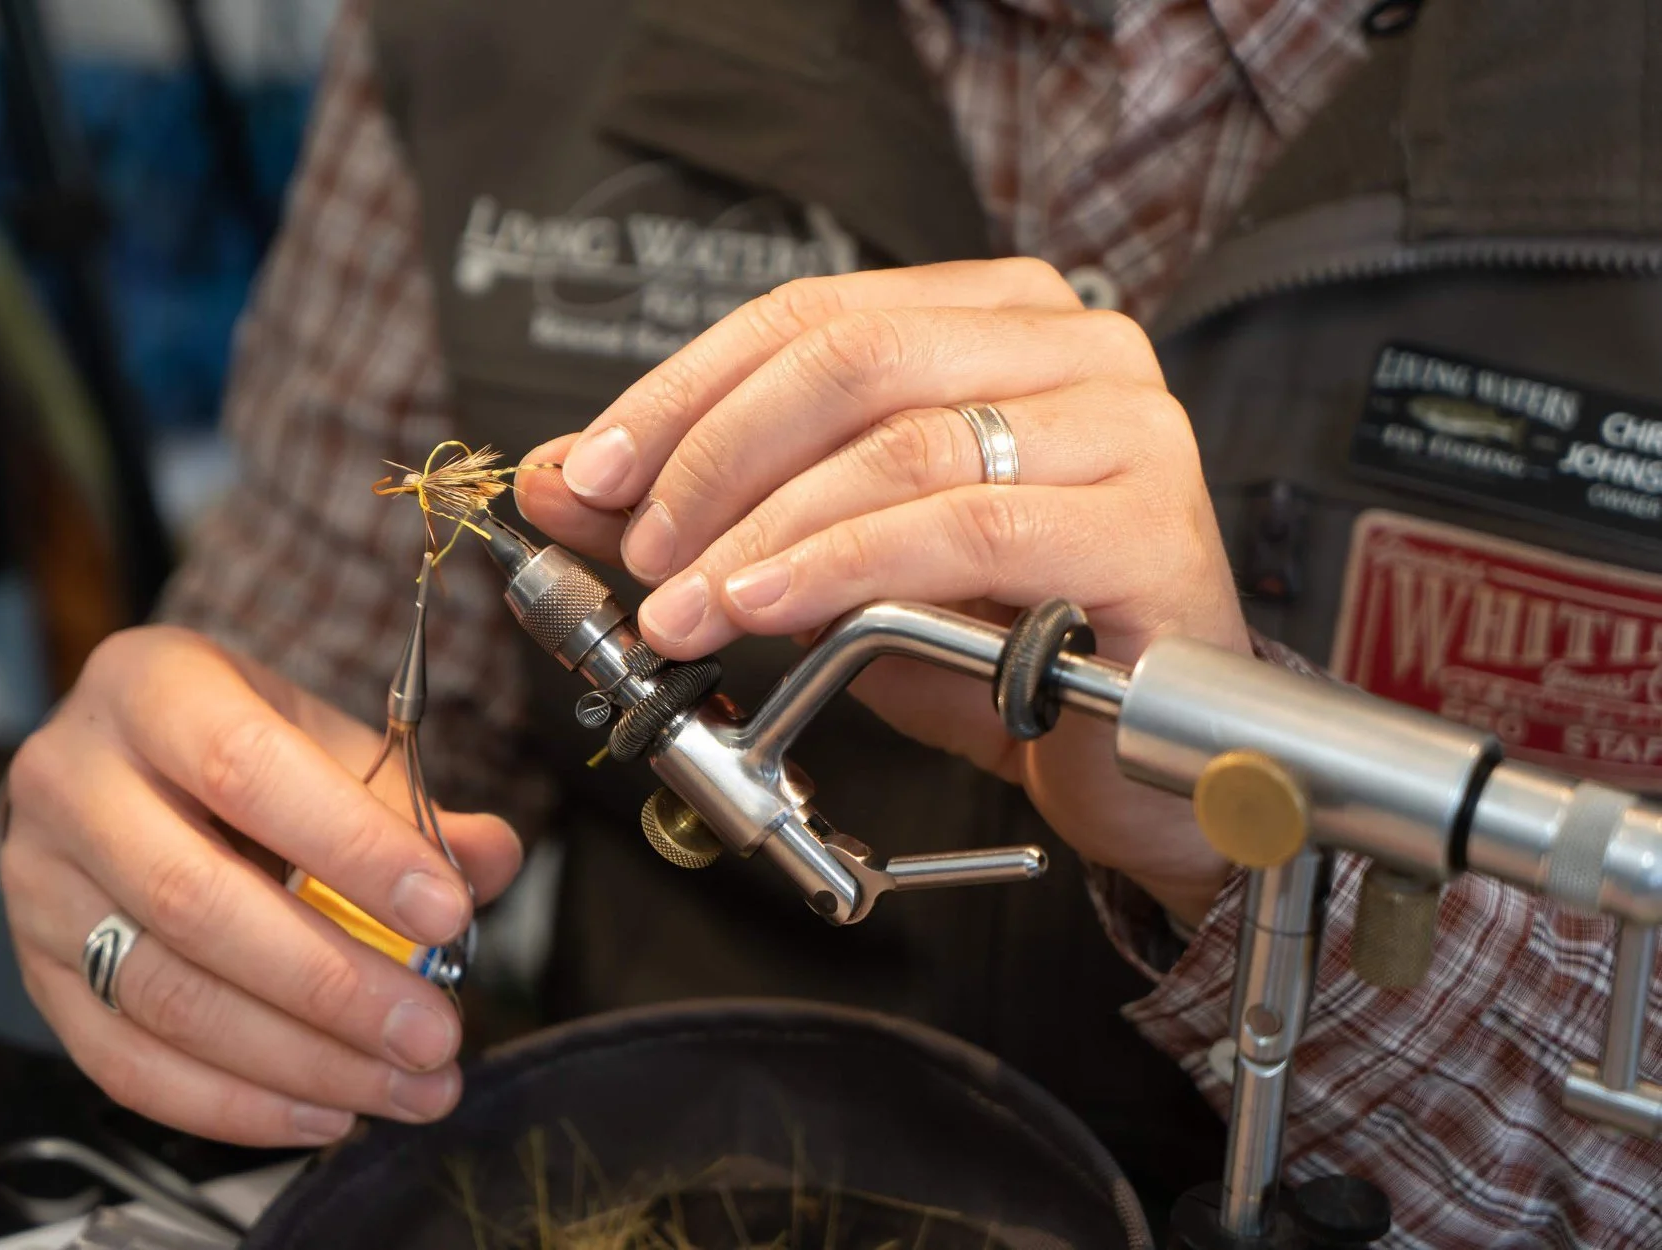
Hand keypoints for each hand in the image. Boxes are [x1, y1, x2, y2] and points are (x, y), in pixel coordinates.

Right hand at [0, 626, 522, 1145]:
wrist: (126, 762)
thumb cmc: (241, 748)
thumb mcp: (326, 740)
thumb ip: (410, 803)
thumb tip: (489, 861)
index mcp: (151, 688)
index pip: (247, 770)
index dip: (353, 849)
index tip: (446, 914)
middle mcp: (73, 780)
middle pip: (196, 901)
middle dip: (333, 984)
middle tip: (433, 1032)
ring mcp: (38, 884)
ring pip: (164, 996)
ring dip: (300, 1061)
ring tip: (405, 1085)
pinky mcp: (35, 975)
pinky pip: (126, 1063)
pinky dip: (235, 1103)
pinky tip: (325, 1108)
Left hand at [516, 259, 1248, 926]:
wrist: (1134, 758)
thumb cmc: (991, 647)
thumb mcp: (825, 564)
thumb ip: (707, 511)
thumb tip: (562, 481)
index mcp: (997, 319)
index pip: (812, 314)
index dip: (685, 388)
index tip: (591, 471)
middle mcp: (1076, 346)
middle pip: (854, 356)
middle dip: (717, 455)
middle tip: (640, 549)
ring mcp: (1127, 428)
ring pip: (904, 443)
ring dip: (766, 528)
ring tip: (686, 605)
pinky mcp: (1152, 527)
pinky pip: (972, 530)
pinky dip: (848, 566)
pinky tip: (772, 608)